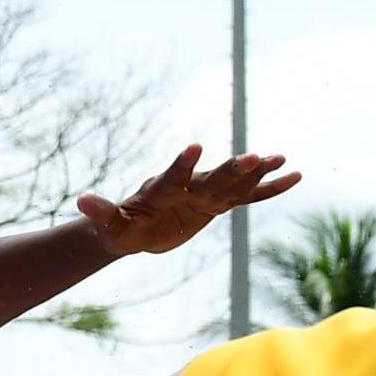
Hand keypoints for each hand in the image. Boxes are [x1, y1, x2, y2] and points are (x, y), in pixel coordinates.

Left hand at [77, 144, 298, 256]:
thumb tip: (81, 200)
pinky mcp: (218, 204)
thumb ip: (101, 213)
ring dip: (256, 173)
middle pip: (212, 178)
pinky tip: (294, 177)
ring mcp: (205, 194)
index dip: (183, 163)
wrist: (135, 228)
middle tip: (254, 155)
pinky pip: (249, 197)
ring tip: (280, 157)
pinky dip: (269, 188)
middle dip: (231, 168)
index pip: (174, 177)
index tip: (195, 146)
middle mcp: (188, 188)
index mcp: (162, 191)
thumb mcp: (110, 226)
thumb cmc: (120, 228)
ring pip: (235, 183)